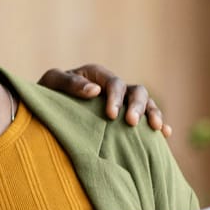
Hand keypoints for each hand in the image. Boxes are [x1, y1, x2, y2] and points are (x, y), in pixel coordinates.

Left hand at [37, 63, 171, 136]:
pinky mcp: (124, 116)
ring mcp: (121, 101)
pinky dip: (158, 123)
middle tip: (131, 123)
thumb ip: (70, 83)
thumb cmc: (47, 93)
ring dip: (153, 113)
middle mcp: (112, 86)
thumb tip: (95, 90)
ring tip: (157, 129)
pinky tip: (165, 135)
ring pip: (146, 103)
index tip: (111, 115)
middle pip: (135, 91)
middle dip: (137, 106)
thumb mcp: (52, 83)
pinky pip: (146, 118)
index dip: (116, 98)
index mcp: (96, 75)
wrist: (45, 108)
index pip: (114, 83)